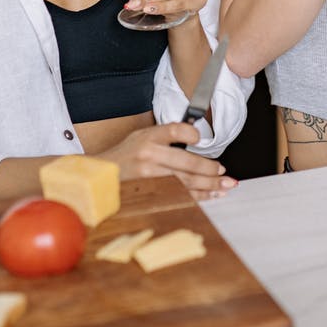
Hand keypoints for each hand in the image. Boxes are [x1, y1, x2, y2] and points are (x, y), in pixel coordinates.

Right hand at [96, 123, 236, 199]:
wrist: (101, 176)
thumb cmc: (125, 155)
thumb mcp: (141, 136)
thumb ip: (165, 136)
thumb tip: (195, 138)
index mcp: (148, 137)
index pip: (174, 130)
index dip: (191, 133)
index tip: (200, 138)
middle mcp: (149, 155)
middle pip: (187, 163)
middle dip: (210, 169)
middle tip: (224, 172)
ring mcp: (150, 176)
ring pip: (186, 182)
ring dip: (210, 185)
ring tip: (225, 185)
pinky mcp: (151, 192)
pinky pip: (180, 195)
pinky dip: (198, 196)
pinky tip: (210, 195)